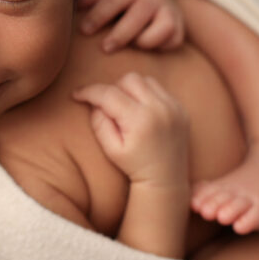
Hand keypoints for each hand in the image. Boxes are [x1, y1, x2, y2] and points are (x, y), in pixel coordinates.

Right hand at [72, 72, 188, 187]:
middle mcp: (160, 109)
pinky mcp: (181, 108)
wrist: (165, 180)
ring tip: (126, 108)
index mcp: (140, 120)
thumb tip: (95, 102)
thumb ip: (100, 122)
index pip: (109, 94)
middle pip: (129, 79)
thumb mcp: (111, 149)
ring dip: (131, 89)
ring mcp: (174, 107)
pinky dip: (147, 94)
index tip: (77, 94)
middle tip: (108, 106)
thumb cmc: (134, 167)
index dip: (89, 92)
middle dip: (113, 88)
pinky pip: (160, 89)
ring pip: (145, 80)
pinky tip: (143, 111)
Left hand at [78, 0, 184, 51]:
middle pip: (136, 18)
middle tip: (105, 48)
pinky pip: (171, 42)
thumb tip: (73, 7)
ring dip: (142, 41)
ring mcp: (169, 10)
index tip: (84, 31)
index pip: (113, 0)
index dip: (98, 17)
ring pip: (158, 31)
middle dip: (119, 35)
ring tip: (132, 43)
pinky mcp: (180, 26)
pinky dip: (160, 46)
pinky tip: (147, 43)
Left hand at [190, 135, 258, 232]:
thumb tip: (188, 198)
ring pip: (239, 207)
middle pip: (222, 198)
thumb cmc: (252, 182)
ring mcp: (253, 201)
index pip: (210, 191)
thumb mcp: (230, 183)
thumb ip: (207, 190)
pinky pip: (256, 217)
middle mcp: (237, 193)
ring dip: (230, 211)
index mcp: (225, 186)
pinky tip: (241, 227)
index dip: (202, 198)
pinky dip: (248, 222)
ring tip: (222, 217)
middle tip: (206, 211)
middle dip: (214, 205)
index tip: (195, 204)